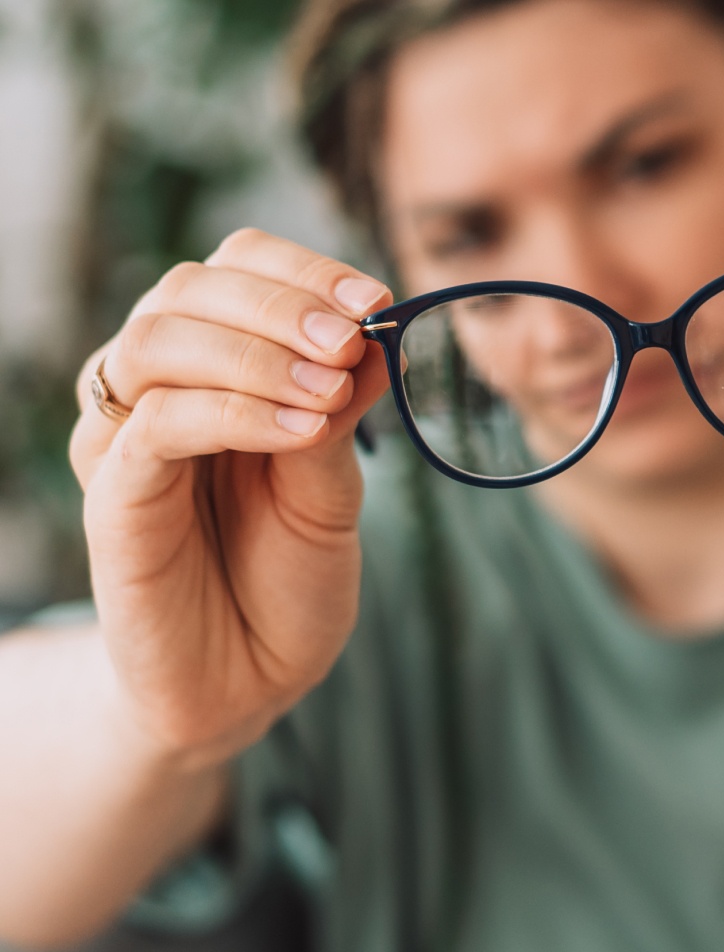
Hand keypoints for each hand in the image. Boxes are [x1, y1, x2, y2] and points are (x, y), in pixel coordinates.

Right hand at [69, 229, 392, 769]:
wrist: (249, 681)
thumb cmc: (287, 578)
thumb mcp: (334, 488)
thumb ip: (341, 412)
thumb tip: (378, 334)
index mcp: (216, 368)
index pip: (235, 268)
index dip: (303, 270)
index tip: (379, 296)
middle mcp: (158, 389)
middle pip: (189, 288)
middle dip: (282, 303)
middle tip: (355, 337)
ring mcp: (125, 440)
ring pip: (159, 341)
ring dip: (257, 352)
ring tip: (331, 392)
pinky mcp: (113, 497)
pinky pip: (155, 425)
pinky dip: (233, 413)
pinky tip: (300, 431)